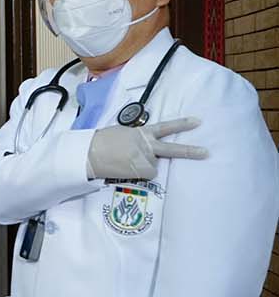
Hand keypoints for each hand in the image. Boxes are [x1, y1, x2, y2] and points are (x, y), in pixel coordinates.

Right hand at [87, 118, 207, 179]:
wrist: (89, 153)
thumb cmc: (101, 142)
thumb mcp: (121, 134)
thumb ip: (136, 139)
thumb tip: (142, 148)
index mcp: (141, 133)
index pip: (165, 127)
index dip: (182, 124)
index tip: (198, 122)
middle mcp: (146, 145)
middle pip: (172, 149)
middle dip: (190, 152)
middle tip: (206, 153)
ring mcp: (144, 159)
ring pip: (153, 166)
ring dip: (142, 166)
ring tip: (125, 162)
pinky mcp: (140, 171)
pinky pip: (146, 175)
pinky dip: (138, 174)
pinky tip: (125, 169)